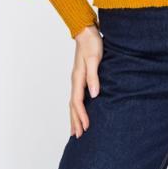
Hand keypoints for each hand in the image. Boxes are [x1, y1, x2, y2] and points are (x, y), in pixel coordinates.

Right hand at [69, 22, 102, 137]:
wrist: (87, 31)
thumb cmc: (92, 43)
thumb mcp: (94, 58)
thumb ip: (94, 76)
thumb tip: (94, 95)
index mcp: (78, 78)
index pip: (77, 102)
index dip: (81, 116)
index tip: (86, 128)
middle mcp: (75, 80)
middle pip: (73, 105)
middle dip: (75, 121)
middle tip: (78, 137)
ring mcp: (77, 78)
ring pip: (74, 102)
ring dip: (75, 116)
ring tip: (76, 130)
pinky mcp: (81, 76)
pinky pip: (77, 96)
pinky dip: (77, 107)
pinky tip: (81, 110)